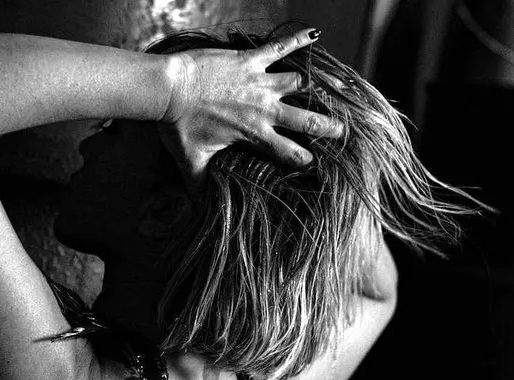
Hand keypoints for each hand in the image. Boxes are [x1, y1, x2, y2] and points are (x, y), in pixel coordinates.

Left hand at [160, 27, 343, 187]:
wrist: (169, 89)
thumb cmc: (178, 126)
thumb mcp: (190, 161)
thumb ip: (197, 186)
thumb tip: (196, 210)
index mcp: (254, 134)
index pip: (288, 153)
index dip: (304, 160)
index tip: (317, 166)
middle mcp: (263, 109)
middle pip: (305, 119)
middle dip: (327, 127)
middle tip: (344, 131)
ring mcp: (259, 82)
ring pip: (300, 82)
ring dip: (322, 85)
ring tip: (343, 88)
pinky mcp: (250, 59)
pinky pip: (280, 47)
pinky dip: (298, 39)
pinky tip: (316, 34)